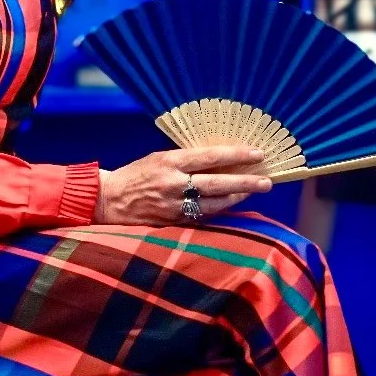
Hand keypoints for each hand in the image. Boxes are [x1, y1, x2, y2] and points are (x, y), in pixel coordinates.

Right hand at [94, 145, 272, 224]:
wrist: (108, 201)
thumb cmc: (135, 175)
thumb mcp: (158, 159)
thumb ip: (185, 160)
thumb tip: (218, 158)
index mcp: (170, 162)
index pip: (210, 157)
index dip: (236, 155)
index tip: (257, 153)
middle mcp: (174, 184)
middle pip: (218, 183)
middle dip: (245, 182)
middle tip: (266, 182)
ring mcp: (174, 206)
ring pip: (214, 204)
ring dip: (236, 198)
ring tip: (252, 192)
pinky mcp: (173, 223)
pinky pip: (202, 217)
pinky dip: (218, 210)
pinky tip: (230, 205)